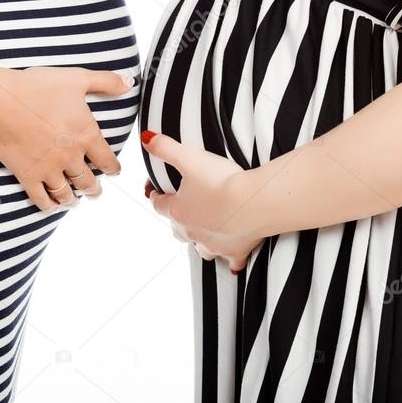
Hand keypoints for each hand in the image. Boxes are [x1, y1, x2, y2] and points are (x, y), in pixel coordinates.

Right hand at [0, 66, 133, 210]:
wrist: (1, 102)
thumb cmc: (37, 87)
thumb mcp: (77, 78)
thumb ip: (106, 81)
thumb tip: (129, 81)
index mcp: (86, 135)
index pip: (107, 160)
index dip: (112, 169)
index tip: (113, 173)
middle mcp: (71, 157)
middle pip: (88, 181)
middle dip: (94, 189)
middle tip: (96, 193)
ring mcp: (49, 169)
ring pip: (66, 193)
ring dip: (73, 199)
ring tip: (75, 202)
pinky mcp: (27, 176)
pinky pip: (41, 198)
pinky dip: (49, 206)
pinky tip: (51, 206)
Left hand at [141, 131, 263, 271]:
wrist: (255, 202)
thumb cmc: (222, 181)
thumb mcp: (190, 158)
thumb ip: (166, 148)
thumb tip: (146, 140)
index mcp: (178, 211)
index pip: (158, 204)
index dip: (155, 195)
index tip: (155, 190)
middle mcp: (192, 232)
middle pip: (177, 228)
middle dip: (176, 219)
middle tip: (181, 208)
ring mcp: (214, 244)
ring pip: (199, 248)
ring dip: (199, 241)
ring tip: (203, 232)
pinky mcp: (236, 251)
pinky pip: (231, 262)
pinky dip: (230, 261)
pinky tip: (232, 261)